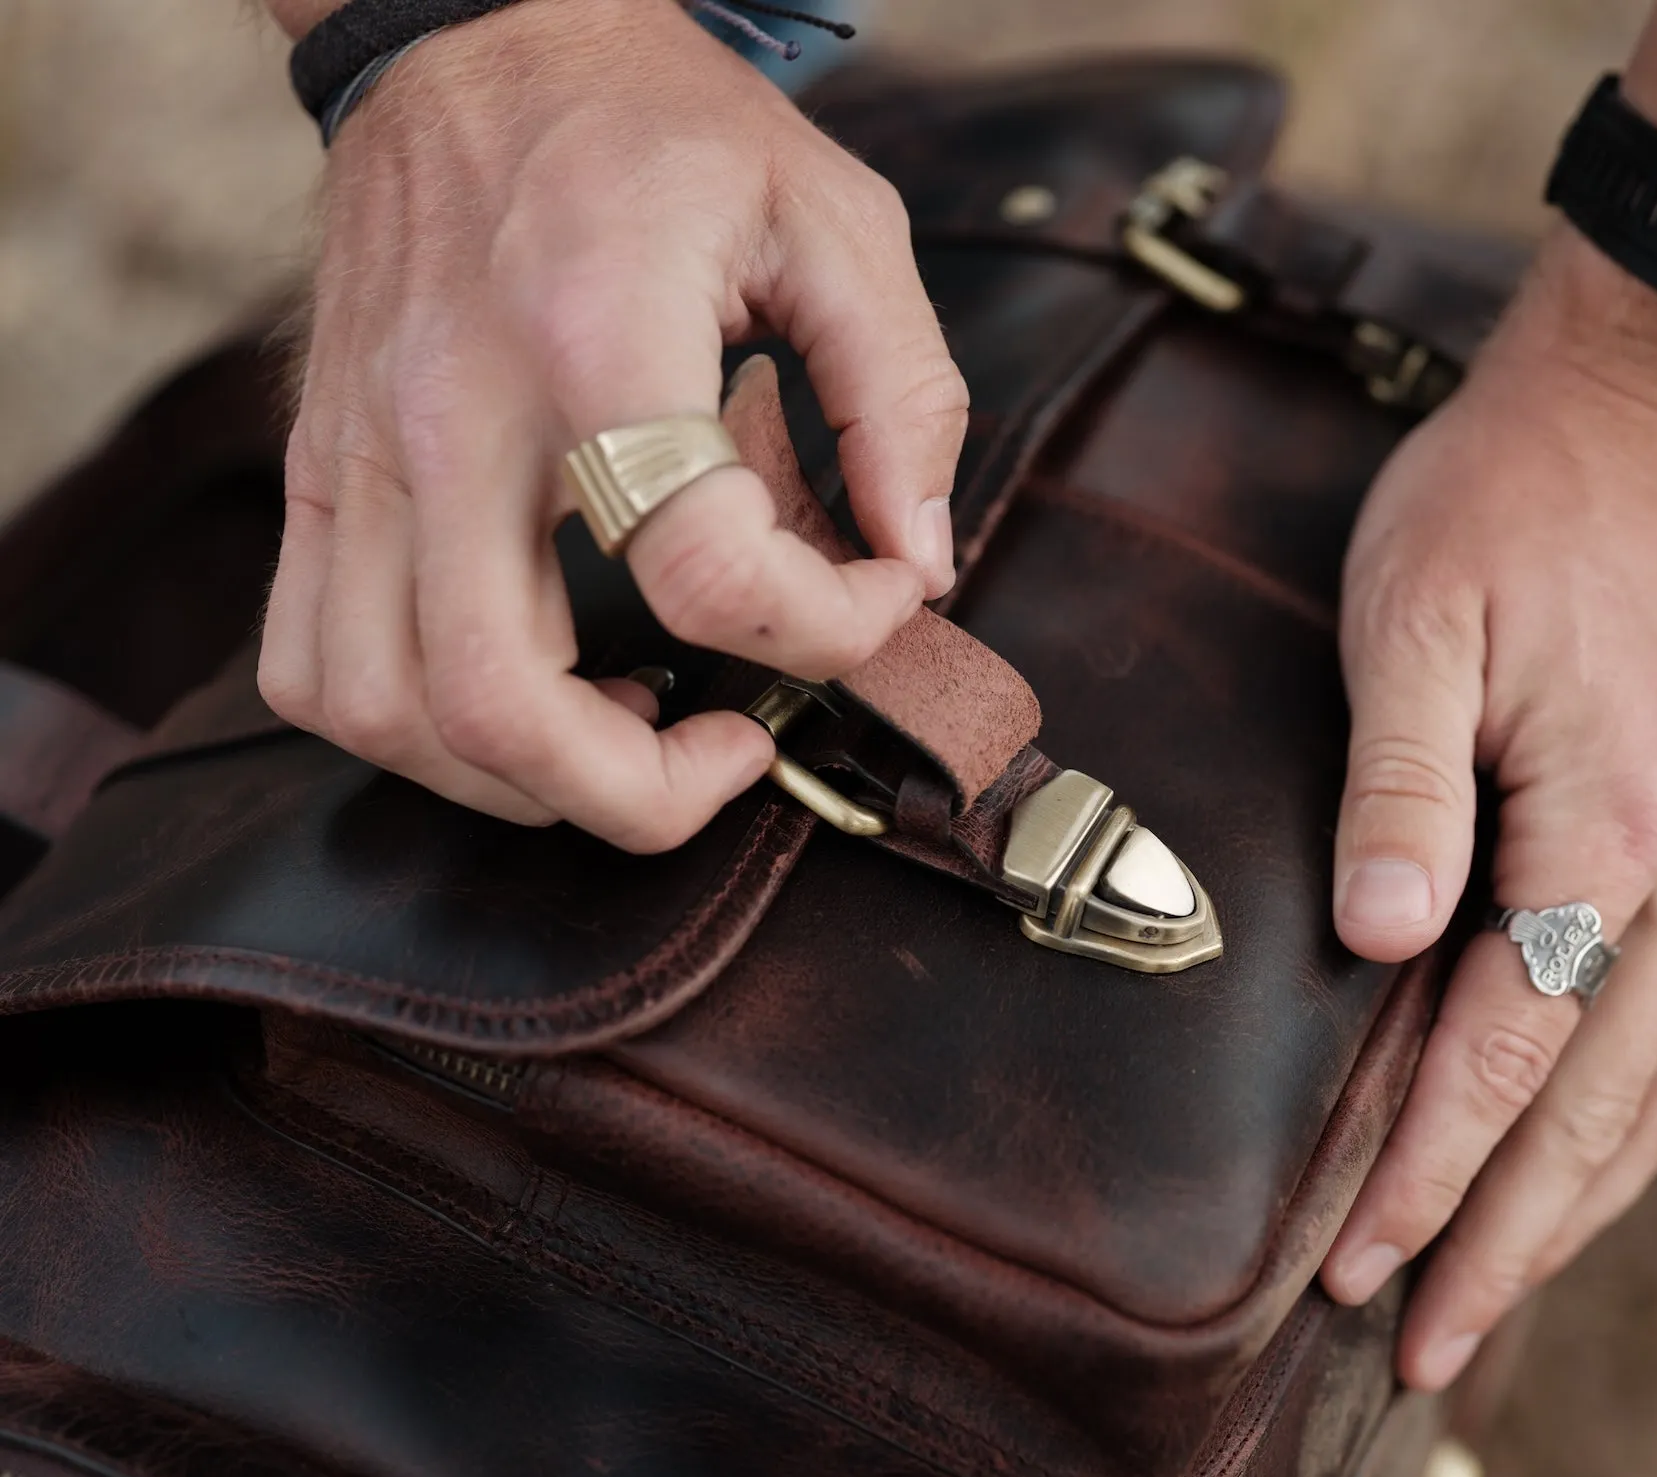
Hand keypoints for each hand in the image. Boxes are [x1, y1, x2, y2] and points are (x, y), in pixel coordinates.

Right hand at [259, 0, 967, 850]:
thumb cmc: (656, 122)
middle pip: (498, 701)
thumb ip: (902, 396)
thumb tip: (916, 556)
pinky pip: (311, 661)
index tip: (872, 596)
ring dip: (520, 778)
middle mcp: (454, 413)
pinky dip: (410, 729)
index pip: (703, 571)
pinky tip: (517, 686)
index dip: (822, 630)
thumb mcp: (833, 219)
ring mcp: (363, 450)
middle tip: (728, 753)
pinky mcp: (319, 466)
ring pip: (383, 712)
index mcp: (600, 338)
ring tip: (626, 725)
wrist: (475, 30)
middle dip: (642, 791)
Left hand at [1319, 226, 1656, 1388]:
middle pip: (1594, 1112)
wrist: (1652, 401)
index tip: (1352, 1269)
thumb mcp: (1413, 615)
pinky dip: (1639, 1121)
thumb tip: (1382, 944)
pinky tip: (1594, 1163)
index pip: (1500, 1054)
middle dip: (1504, 1245)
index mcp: (1608, 826)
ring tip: (1504, 1294)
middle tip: (1426, 1352)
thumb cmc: (1509, 497)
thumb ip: (1395, 785)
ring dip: (1582, 1207)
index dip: (1421, 1173)